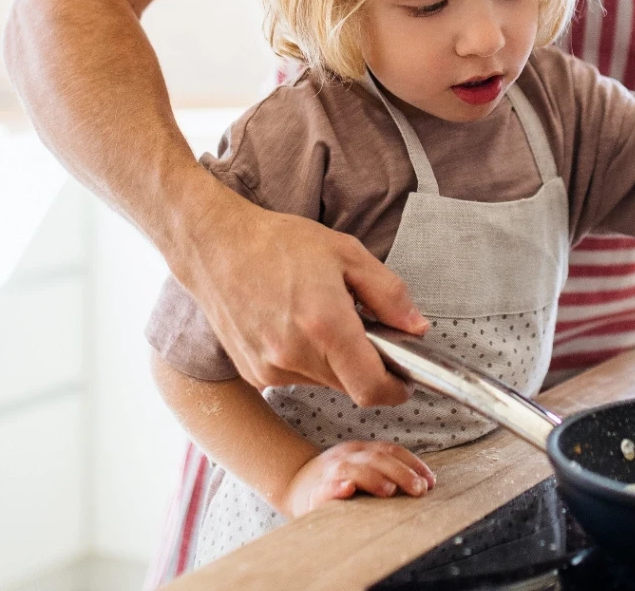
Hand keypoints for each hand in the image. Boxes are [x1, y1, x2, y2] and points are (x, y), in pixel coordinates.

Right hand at [179, 174, 428, 406]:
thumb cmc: (281, 243)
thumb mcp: (348, 253)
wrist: (217, 246)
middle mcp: (296, 355)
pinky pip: (297, 377)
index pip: (371, 388)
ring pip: (323, 382)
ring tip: (322, 317)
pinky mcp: (253, 373)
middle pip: (349, 385)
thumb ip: (389, 294)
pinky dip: (307, 360)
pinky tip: (296, 324)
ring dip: (335, 362)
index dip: (394, 390)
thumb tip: (417, 328)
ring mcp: (271, 368)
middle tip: (362, 327)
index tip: (404, 381)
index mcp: (326, 325)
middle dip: (365, 365)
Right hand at [281, 441, 435, 516]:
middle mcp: (347, 456)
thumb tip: (423, 483)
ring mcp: (329, 472)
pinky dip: (336, 488)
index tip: (431, 481)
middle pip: (376, 459)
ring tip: (389, 491)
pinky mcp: (313, 492)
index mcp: (362, 450)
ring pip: (352, 469)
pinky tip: (347, 489)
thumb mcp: (363, 469)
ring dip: (373, 479)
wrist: (295, 485)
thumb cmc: (337, 481)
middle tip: (419, 489)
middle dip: (401, 473)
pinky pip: (324, 488)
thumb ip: (386, 471)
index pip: (391, 450)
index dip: (413, 464)